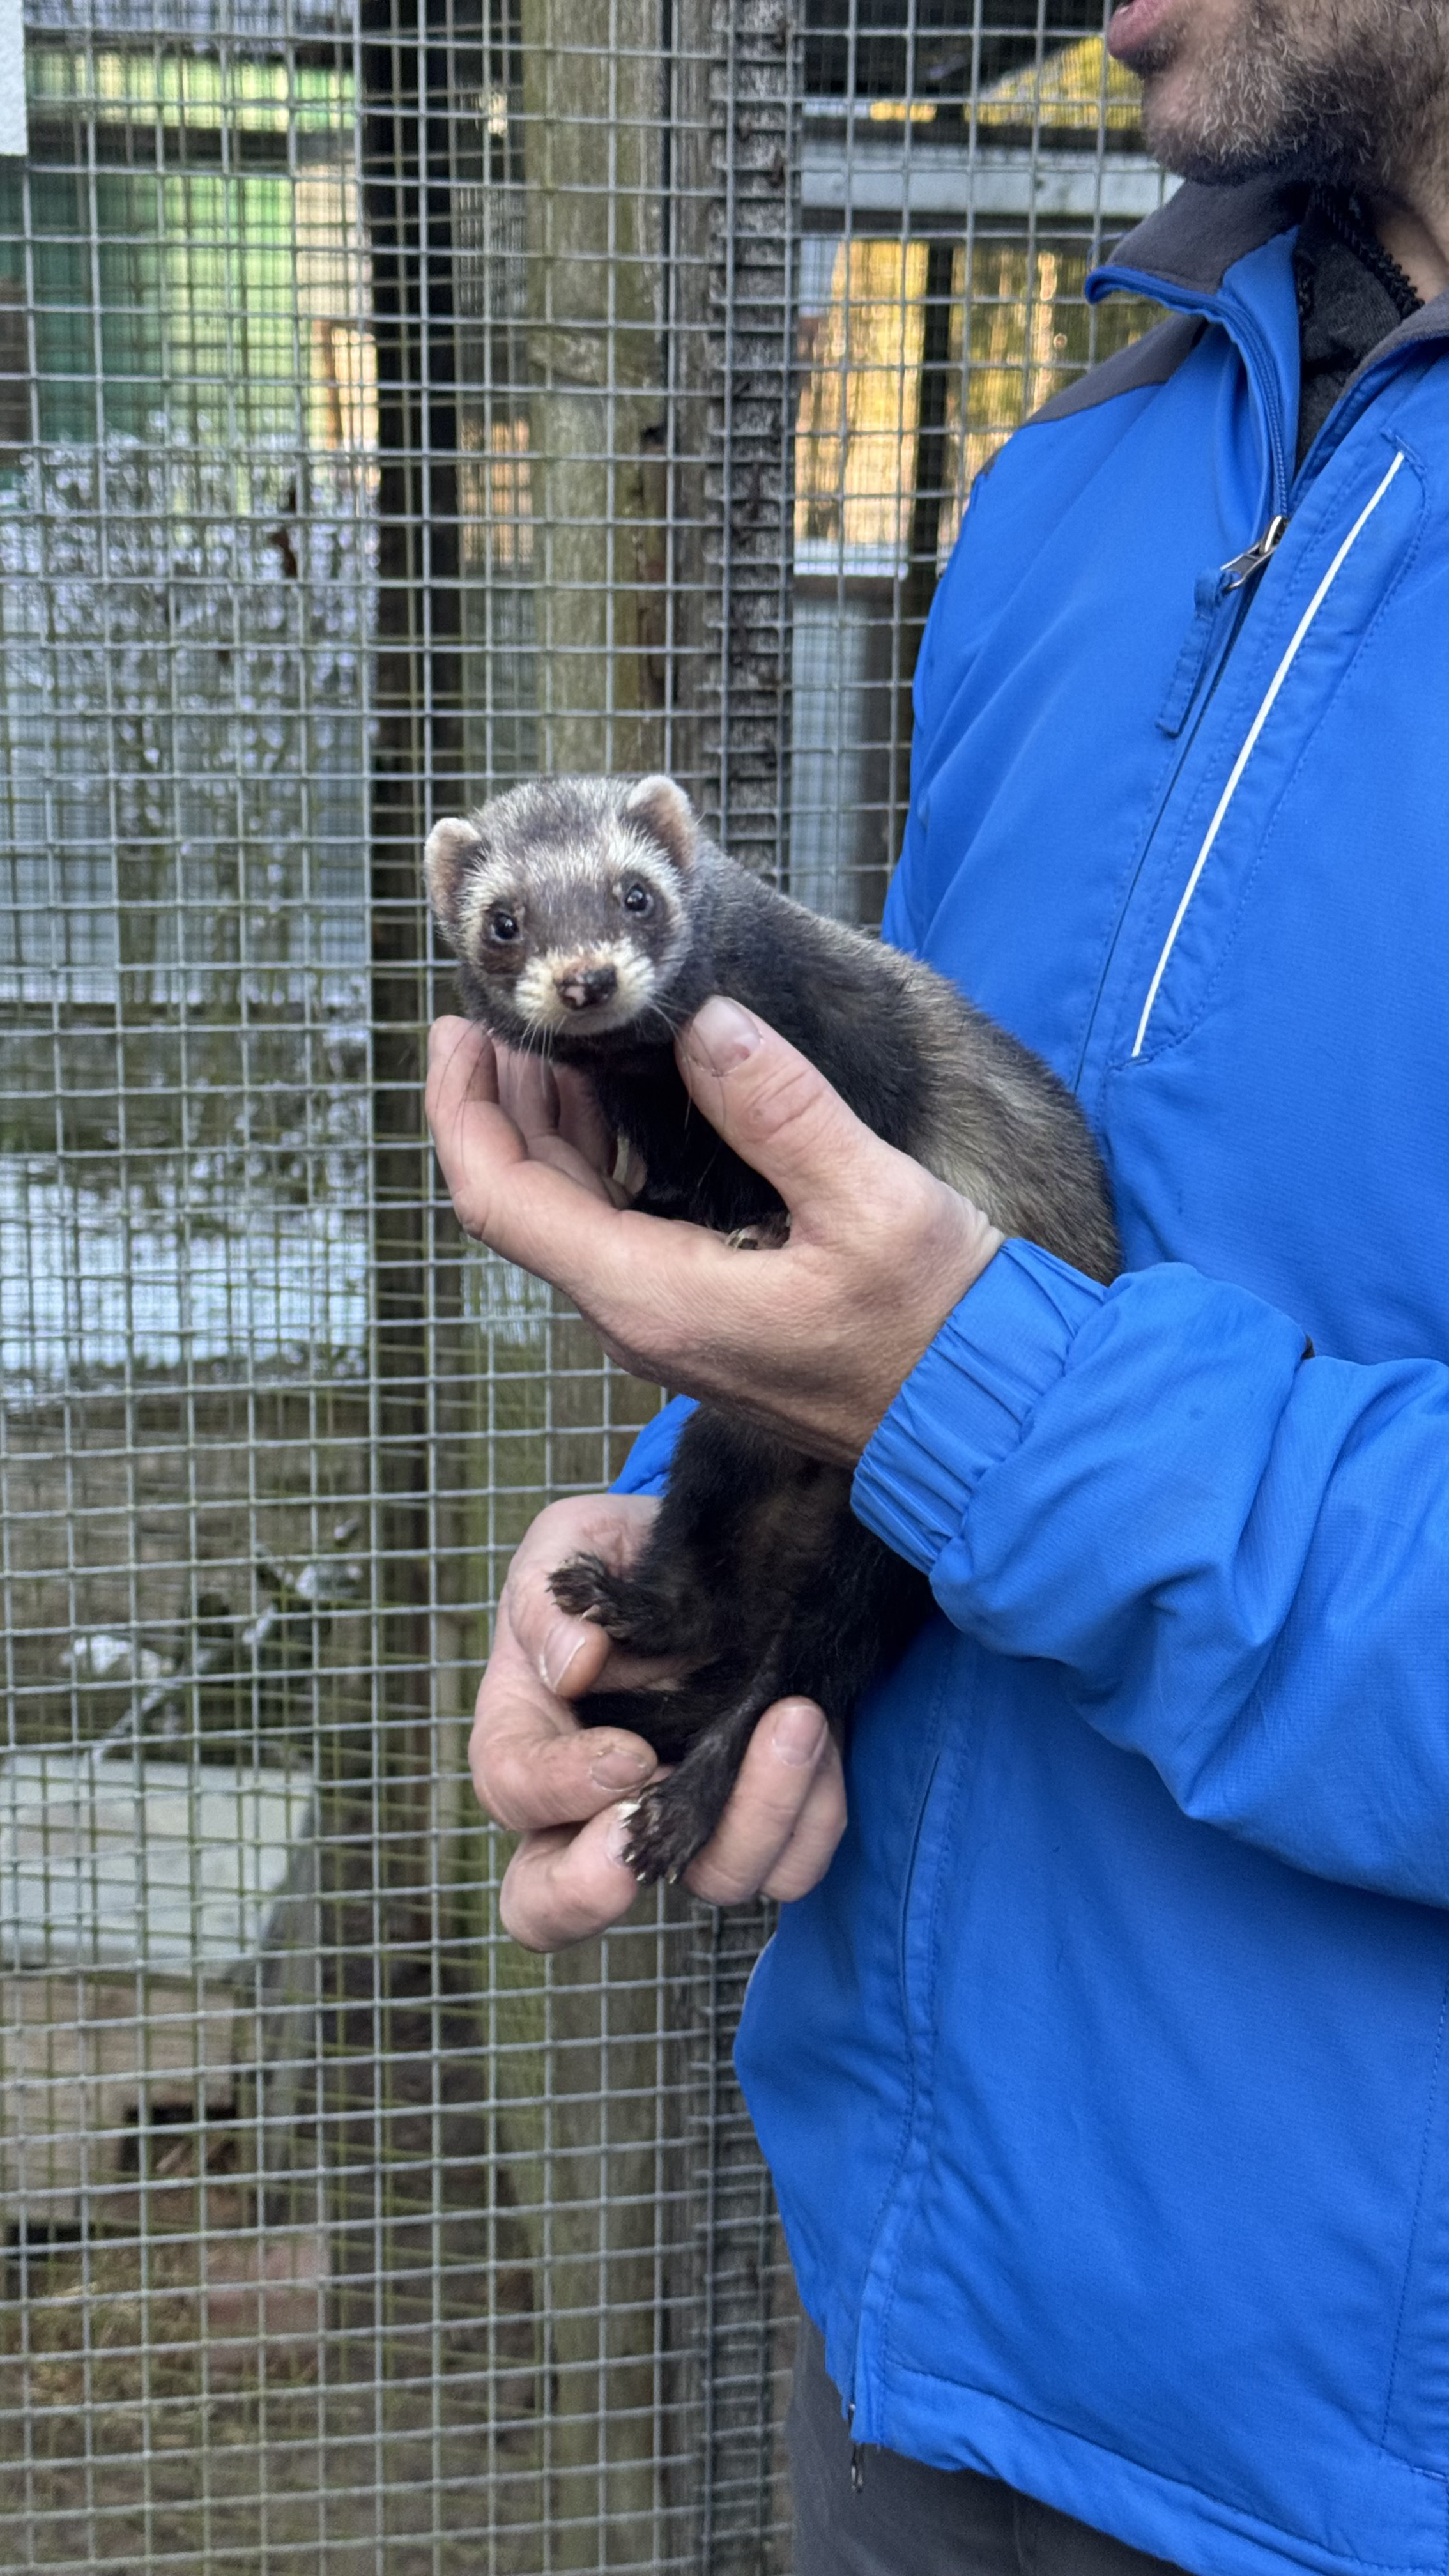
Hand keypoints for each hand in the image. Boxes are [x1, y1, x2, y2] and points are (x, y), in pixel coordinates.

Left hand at [426, 1001, 1000, 1465]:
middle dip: (498, 1102)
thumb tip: (703, 1023)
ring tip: (556, 1038)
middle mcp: (638, 1319)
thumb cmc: (936, 1323)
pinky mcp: (702, 1315)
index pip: (501, 1200)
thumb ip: (781, 1110)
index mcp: (650, 1296)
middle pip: (521, 1203)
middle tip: (502, 1010)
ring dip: (548, 1126)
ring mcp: (666, 1323)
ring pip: (567, 1217)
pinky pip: (615, 1232)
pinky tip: (625, 1103)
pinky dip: (599, 1160)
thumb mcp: (872, 1202)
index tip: (458, 1028)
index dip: (462, 1110)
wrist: (982, 1417)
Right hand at [473, 1493, 847, 1948]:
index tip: (628, 1754)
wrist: (722, 1553)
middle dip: (592, 1890)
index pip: (513, 1794)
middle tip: (643, 1832)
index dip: (561, 1789)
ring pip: (706, 1883)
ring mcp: (681, 1821)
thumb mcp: (572, 1542)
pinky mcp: (761, 1817)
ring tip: (793, 1721)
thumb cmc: (628, 1556)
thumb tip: (571, 1665)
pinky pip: (792, 1864)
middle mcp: (592, 1807)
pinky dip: (813, 1813)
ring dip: (755, 1817)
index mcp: (529, 1739)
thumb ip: (547, 1597)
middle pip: (555, 1904)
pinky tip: (818, 1732)